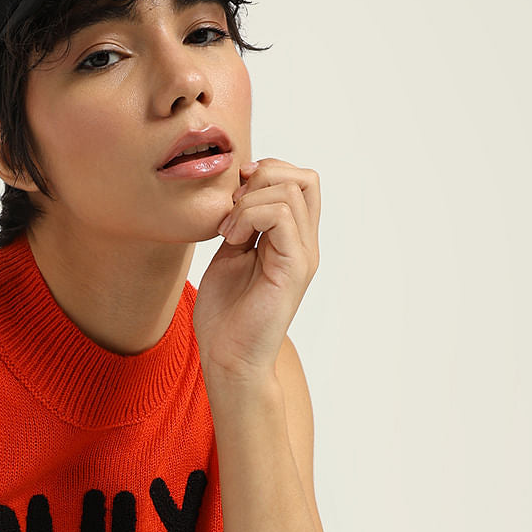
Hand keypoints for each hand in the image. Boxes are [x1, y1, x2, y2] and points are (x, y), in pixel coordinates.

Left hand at [193, 158, 320, 380]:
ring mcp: (303, 255)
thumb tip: (241, 189)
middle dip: (261, 178)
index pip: (299, 182)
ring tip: (228, 230)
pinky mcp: (294, 268)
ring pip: (291, 190)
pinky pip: (282, 216)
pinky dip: (249, 216)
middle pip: (304, 178)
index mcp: (292, 240)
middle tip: (232, 209)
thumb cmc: (226, 314)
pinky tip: (231, 238)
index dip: (266, 173)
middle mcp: (305, 245)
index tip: (233, 197)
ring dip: (249, 201)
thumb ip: (242, 222)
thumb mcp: (230, 254)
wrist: (227, 358)